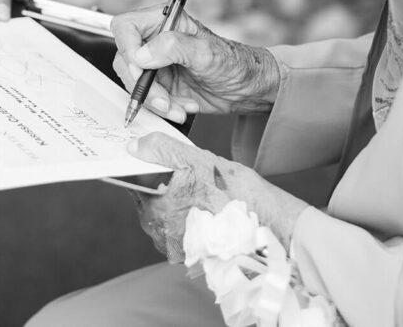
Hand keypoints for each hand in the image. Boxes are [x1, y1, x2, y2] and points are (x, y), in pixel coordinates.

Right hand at [111, 5, 280, 122]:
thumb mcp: (206, 52)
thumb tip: (142, 54)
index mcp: (164, 21)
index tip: (140, 67)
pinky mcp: (160, 85)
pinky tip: (182, 108)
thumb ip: (173, 47)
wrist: (247, 90)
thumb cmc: (234, 63)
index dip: (127, 47)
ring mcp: (156, 64)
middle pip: (126, 60)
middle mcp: (155, 41)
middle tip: (163, 99)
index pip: (126, 26)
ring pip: (134, 84)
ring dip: (154, 101)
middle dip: (143, 85)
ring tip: (178, 107)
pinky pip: (147, 99)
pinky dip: (162, 109)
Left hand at [127, 133, 306, 262]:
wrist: (268, 229)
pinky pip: (175, 231)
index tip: (158, 162)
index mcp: (156, 207)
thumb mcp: (200, 161)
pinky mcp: (186, 256)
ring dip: (174, 203)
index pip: (134, 182)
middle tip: (189, 178)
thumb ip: (164, 151)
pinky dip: (185, 219)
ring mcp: (171, 247)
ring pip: (162, 215)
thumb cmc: (237, 195)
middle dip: (163, 185)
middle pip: (148, 198)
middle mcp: (158, 232)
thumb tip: (136, 147)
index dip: (146, 168)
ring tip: (200, 195)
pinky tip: (204, 211)